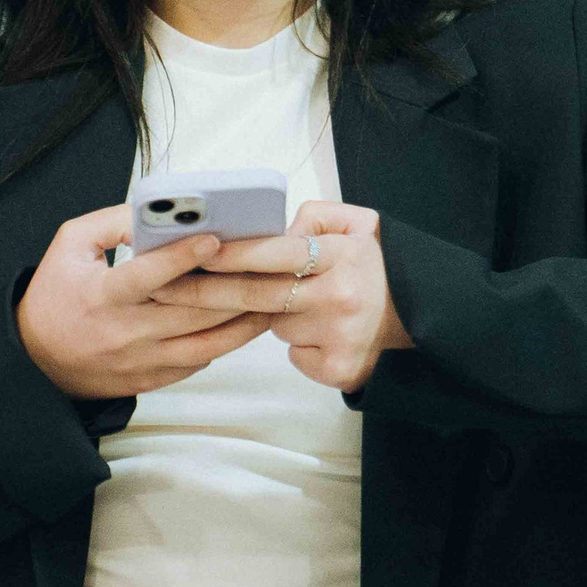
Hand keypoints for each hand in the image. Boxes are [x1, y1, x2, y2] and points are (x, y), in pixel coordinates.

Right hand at [16, 205, 276, 398]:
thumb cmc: (54, 295)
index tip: (215, 238)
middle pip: (193, 311)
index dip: (182, 257)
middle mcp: (126, 332)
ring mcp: (142, 361)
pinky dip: (226, 341)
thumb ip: (112, 222)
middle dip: (237, 288)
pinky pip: (199, 360)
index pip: (148, 276)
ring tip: (276, 294)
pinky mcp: (153, 379)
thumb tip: (160, 211)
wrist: (35, 362)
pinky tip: (249, 319)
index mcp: (102, 295)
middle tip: (272, 266)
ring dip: (245, 319)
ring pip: (207, 342)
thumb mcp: (70, 245)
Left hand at [153, 200, 409, 391]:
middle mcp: (338, 297)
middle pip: (256, 296)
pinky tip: (320, 332)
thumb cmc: (377, 267)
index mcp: (341, 256)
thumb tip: (279, 230)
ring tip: (302, 303)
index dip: (231, 253)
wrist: (421, 318)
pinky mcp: (337, 369)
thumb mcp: (360, 224)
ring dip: (271, 314)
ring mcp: (337, 337)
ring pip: (273, 325)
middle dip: (204, 293)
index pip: (275, 253)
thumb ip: (317, 216)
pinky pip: (293, 353)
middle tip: (164, 290)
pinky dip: (297, 343)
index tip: (195, 252)